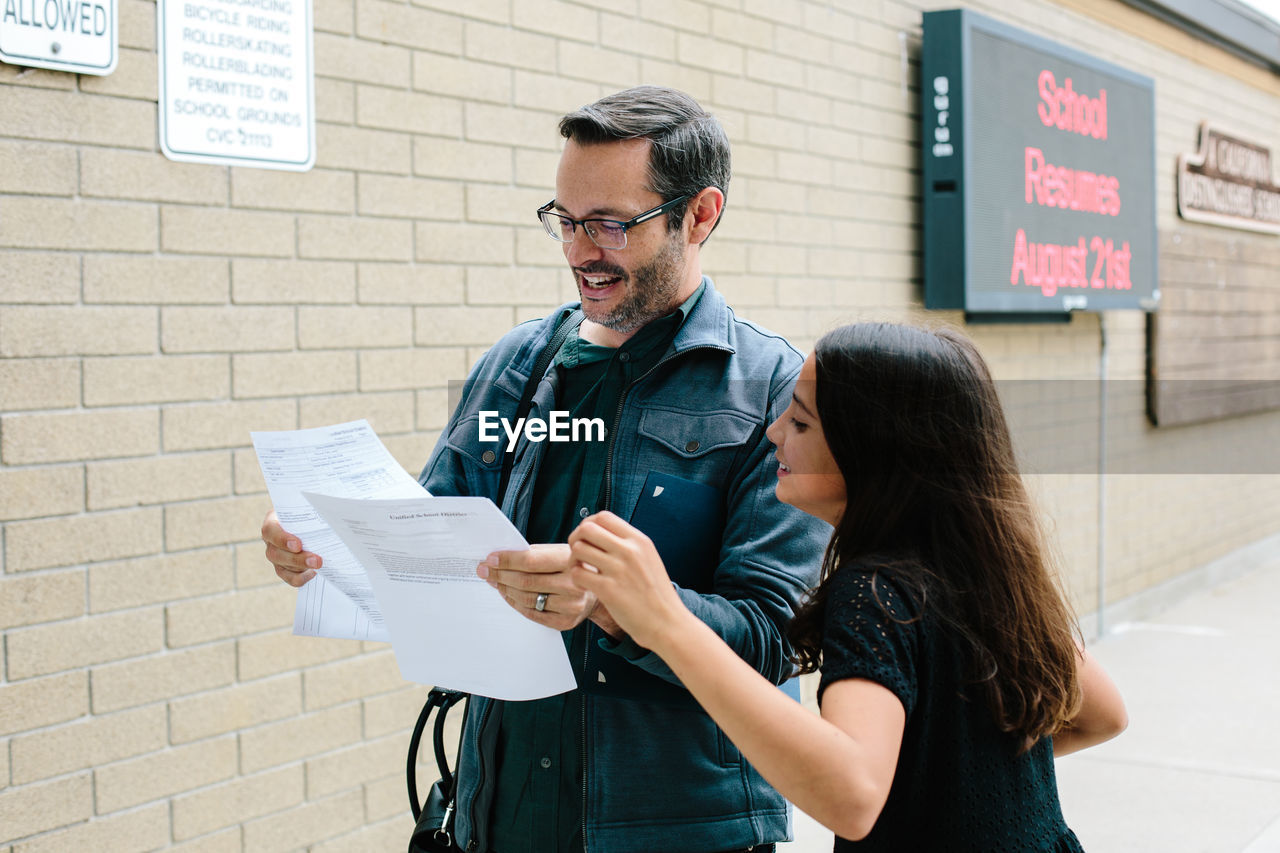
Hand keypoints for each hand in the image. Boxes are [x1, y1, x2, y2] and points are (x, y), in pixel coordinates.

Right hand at [262, 509, 321, 586]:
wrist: (311, 523)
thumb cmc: (310, 511)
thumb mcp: (309, 507)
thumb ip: (314, 510)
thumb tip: (332, 510)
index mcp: (273, 522)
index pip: (270, 530)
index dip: (282, 539)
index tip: (298, 545)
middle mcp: (271, 541)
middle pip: (276, 554)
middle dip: (298, 558)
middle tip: (317, 560)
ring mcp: (276, 557)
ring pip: (283, 568)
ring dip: (302, 568)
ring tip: (319, 565)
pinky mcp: (284, 569)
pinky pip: (290, 578)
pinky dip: (302, 578)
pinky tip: (314, 573)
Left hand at [478, 543, 615, 632]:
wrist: (597, 590)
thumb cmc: (573, 567)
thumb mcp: (560, 551)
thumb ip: (534, 553)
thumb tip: (501, 557)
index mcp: (570, 560)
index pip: (531, 560)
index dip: (507, 560)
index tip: (491, 559)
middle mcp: (573, 583)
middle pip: (526, 581)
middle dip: (500, 575)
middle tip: (485, 570)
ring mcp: (570, 605)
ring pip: (527, 599)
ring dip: (505, 590)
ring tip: (495, 582)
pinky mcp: (565, 621)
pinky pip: (532, 614)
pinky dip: (515, 604)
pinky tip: (508, 595)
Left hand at [568, 511, 693, 651]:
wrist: (667, 623)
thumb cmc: (656, 595)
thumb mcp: (648, 559)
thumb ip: (627, 545)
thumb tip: (601, 534)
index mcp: (639, 540)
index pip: (604, 516)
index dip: (589, 525)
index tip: (588, 539)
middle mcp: (629, 550)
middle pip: (587, 528)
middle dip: (576, 539)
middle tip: (579, 555)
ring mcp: (619, 569)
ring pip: (579, 549)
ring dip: (574, 560)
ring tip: (582, 571)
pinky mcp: (608, 589)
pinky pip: (578, 574)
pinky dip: (577, 580)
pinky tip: (586, 586)